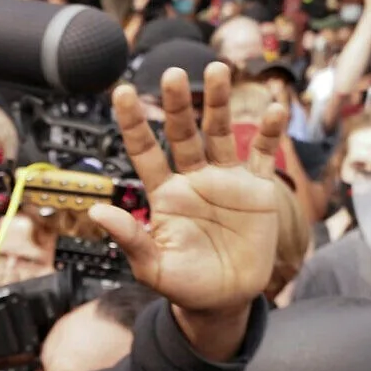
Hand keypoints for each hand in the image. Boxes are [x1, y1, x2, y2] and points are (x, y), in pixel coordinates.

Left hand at [90, 62, 287, 359]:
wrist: (226, 301)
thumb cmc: (185, 286)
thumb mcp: (154, 268)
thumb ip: (130, 239)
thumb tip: (96, 212)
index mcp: (165, 195)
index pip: (145, 151)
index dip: (134, 123)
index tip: (123, 92)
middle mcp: (193, 180)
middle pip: (183, 133)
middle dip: (177, 103)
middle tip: (172, 72)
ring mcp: (226, 181)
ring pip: (220, 132)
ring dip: (218, 101)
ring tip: (217, 69)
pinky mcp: (257, 190)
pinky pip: (263, 155)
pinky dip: (269, 133)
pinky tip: (275, 108)